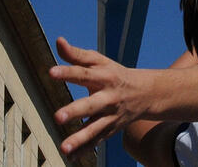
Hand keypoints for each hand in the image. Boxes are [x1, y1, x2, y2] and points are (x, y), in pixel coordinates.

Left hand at [49, 37, 149, 156]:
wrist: (146, 93)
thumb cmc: (115, 74)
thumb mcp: (100, 62)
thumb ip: (77, 55)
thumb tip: (58, 41)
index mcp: (104, 77)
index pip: (84, 73)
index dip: (68, 72)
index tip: (51, 72)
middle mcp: (108, 97)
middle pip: (91, 105)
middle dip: (75, 111)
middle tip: (58, 117)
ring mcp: (110, 115)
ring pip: (95, 128)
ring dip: (80, 138)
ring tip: (63, 147)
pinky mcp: (110, 129)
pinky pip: (97, 141)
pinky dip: (85, 150)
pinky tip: (70, 157)